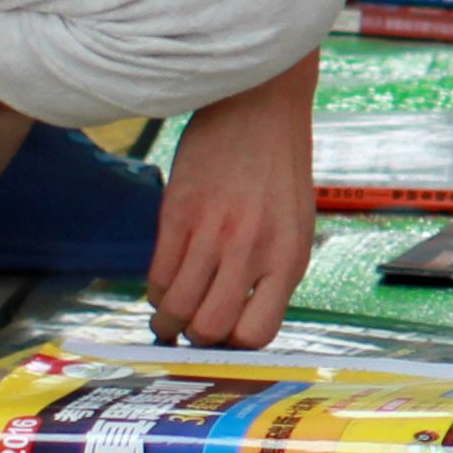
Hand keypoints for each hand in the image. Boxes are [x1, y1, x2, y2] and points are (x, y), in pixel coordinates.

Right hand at [150, 83, 312, 345]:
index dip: (235, 346)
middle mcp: (252, 250)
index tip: (225, 339)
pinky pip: (157, 275)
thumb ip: (273, 272)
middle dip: (196, 340)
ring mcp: (212, 232)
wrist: (260, 106)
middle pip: (210, 328)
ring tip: (170, 317)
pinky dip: (157, 291)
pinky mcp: (178, 213)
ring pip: (176, 308)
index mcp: (288, 258)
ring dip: (168, 323)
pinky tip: (166, 284)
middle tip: (192, 330)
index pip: (257, 334)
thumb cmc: (280, 170)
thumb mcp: (296, 226)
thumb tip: (241, 325)